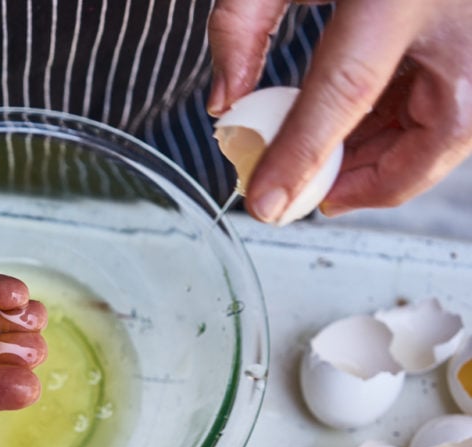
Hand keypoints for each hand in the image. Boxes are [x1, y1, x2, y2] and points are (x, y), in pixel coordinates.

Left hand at [208, 0, 471, 220]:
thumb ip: (243, 20)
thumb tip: (224, 102)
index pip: (346, 89)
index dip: (303, 154)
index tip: (267, 202)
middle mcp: (467, 22)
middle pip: (432, 136)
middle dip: (369, 180)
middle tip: (314, 194)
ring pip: (454, 131)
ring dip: (394, 159)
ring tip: (336, 165)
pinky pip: (462, 106)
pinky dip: (415, 129)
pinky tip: (371, 130)